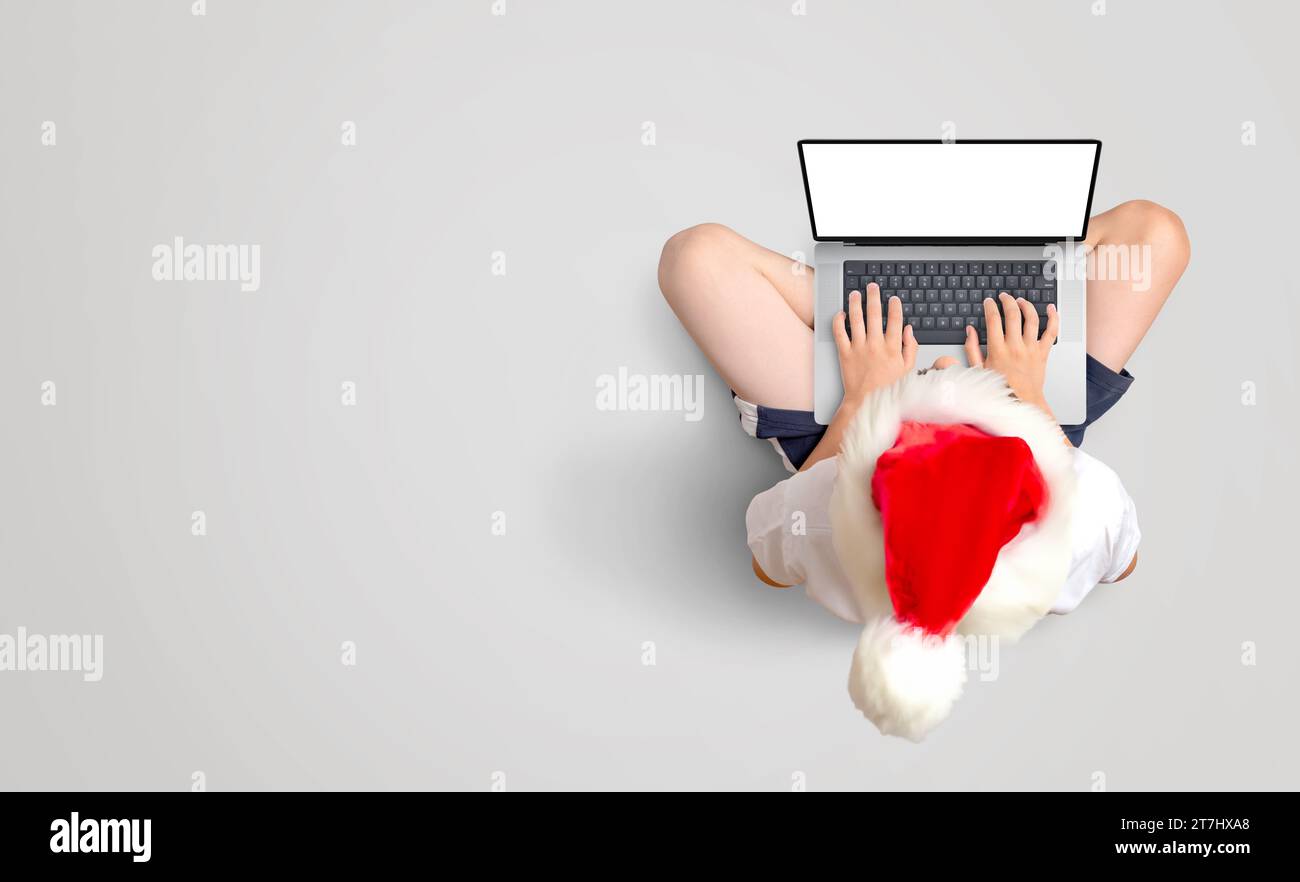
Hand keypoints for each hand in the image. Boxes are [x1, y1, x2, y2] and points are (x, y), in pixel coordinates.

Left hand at [833, 283, 917, 406]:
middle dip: (873, 297)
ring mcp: (858, 348)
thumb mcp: (907, 369)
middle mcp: (875, 345)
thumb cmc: (887, 387)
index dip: (894, 306)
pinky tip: (841, 313)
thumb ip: (910, 348)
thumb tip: (908, 329)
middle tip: (872, 287)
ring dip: (855, 303)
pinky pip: (839, 333)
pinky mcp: (844, 353)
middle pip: (874, 314)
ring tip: (855, 294)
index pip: (894, 320)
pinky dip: (839, 321)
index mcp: (892, 348)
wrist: (866, 402)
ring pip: (856, 319)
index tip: (893, 298)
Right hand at [964, 292, 1059, 412]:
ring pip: (1031, 319)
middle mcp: (1015, 346)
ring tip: (1020, 300)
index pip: (993, 320)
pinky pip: (1051, 331)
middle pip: (1013, 314)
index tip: (989, 302)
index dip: (990, 307)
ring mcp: (1031, 349)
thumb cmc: (1000, 389)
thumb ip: (971, 348)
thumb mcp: (978, 370)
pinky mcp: (1043, 353)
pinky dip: (1053, 317)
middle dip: (1007, 301)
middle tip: (1004, 297)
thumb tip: (970, 331)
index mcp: (997, 350)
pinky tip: (1050, 308)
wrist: (1022, 403)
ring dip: (1026, 305)